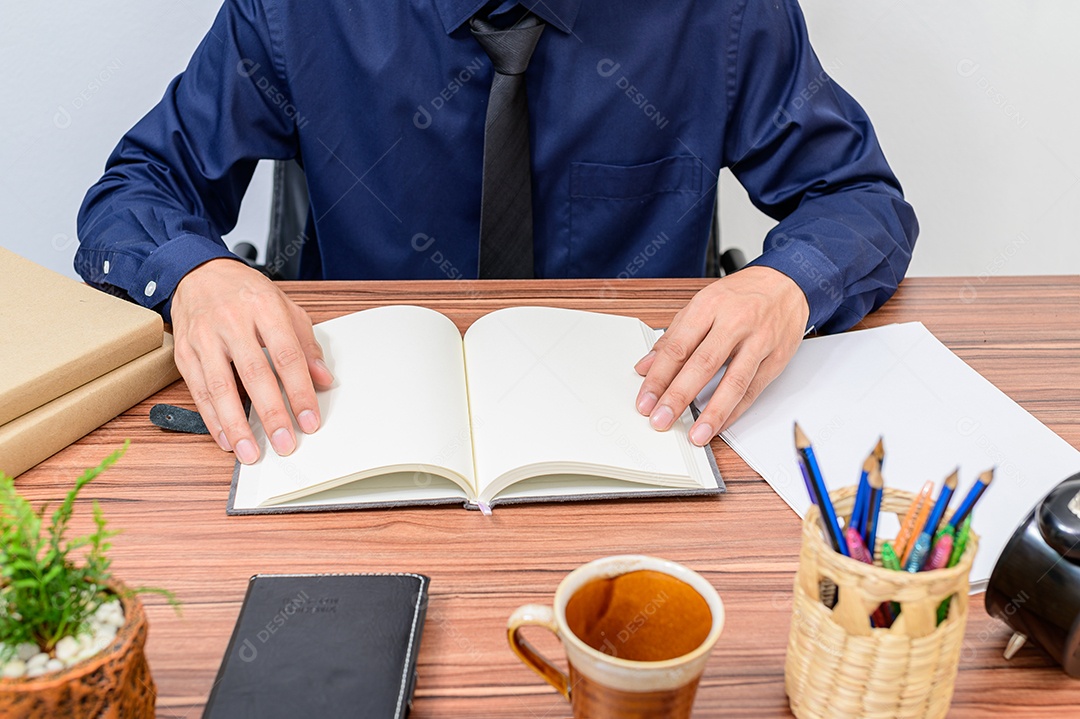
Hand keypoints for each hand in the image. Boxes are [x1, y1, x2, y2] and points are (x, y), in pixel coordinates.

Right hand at [171, 258, 333, 463]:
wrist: (198, 273)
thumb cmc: (245, 293)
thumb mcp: (285, 307)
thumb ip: (306, 344)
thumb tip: (322, 380)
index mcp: (264, 309)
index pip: (286, 355)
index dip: (299, 391)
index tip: (310, 420)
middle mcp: (232, 323)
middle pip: (254, 374)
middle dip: (271, 413)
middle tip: (284, 443)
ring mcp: (204, 338)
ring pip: (220, 387)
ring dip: (236, 425)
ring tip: (251, 452)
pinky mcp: (184, 352)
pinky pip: (198, 391)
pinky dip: (212, 419)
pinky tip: (226, 439)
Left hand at [634, 266, 808, 445]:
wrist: (787, 284)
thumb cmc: (741, 294)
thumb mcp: (702, 304)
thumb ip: (673, 337)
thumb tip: (646, 367)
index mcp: (709, 306)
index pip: (677, 347)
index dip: (658, 377)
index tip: (645, 400)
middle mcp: (734, 322)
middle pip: (702, 365)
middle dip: (678, 397)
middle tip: (661, 420)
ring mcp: (759, 341)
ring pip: (733, 382)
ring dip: (712, 413)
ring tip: (696, 434)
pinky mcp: (776, 358)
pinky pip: (753, 390)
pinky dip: (735, 411)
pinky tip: (720, 424)